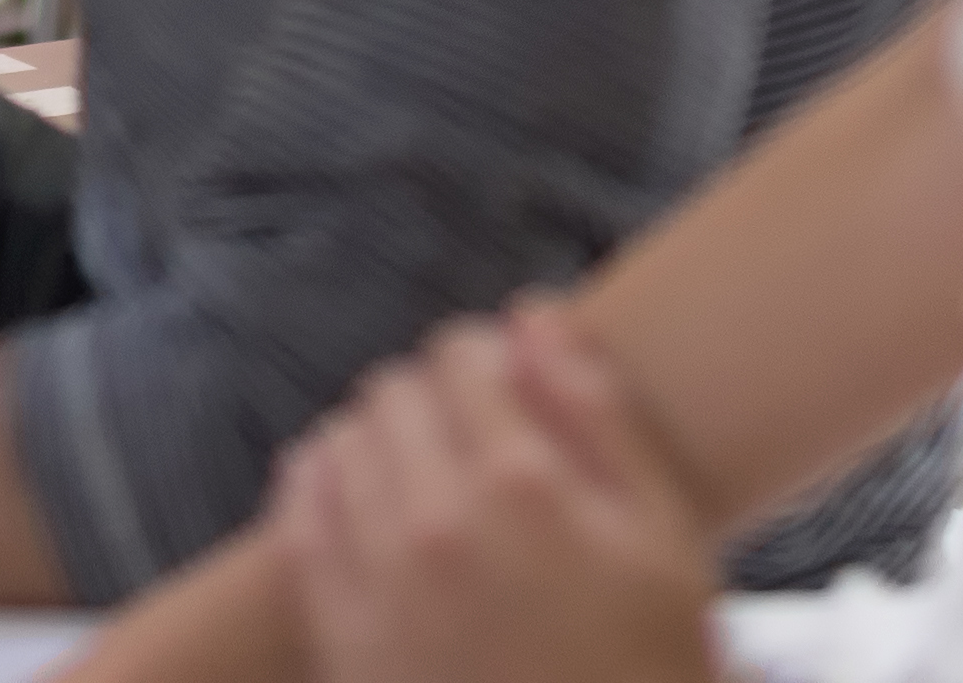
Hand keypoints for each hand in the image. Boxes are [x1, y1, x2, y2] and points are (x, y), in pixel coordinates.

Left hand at [276, 303, 720, 682]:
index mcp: (522, 486)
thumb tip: (537, 315)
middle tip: (476, 443)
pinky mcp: (341, 630)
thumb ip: (597, 413)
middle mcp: (434, 521)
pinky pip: (298, 514)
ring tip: (427, 478)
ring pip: (341, 442)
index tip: (507, 392)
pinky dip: (323, 489)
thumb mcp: (664, 539)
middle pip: (395, 392)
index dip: (489, 362)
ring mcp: (377, 579)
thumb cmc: (642, 664)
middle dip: (435, 401)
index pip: (461, 353)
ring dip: (380, 444)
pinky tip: (365, 505)